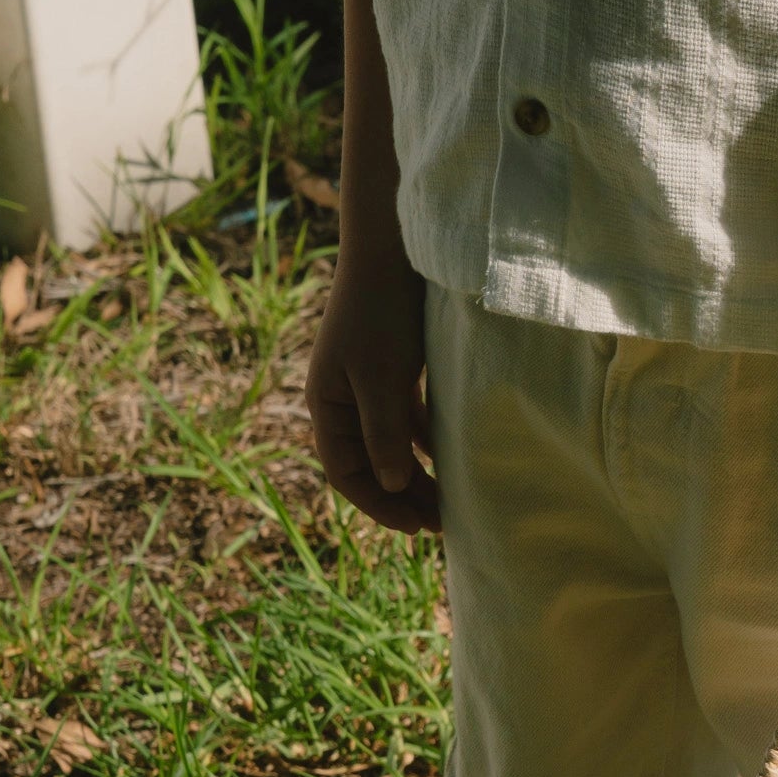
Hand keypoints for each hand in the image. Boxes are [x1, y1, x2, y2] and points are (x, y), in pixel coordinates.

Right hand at [305, 252, 438, 533]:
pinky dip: (426, 443)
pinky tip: (451, 460)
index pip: (346, 472)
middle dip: (402, 496)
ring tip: (450, 501)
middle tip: (441, 524)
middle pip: (370, 464)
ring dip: (417, 474)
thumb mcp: (382, 377)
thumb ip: (385, 433)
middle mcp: (342, 399)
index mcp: (326, 404)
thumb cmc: (382, 312)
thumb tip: (392, 487)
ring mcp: (367, 385)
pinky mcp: (393, 370)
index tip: (415, 526)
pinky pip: (407, 421)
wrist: (393, 249)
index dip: (378, 504)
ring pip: (391, 445)